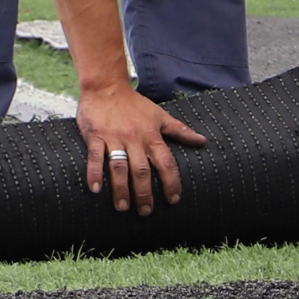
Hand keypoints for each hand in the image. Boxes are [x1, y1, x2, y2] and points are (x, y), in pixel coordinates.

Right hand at [75, 84, 207, 213]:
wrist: (106, 86)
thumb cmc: (134, 104)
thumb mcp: (160, 116)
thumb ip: (180, 131)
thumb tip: (203, 141)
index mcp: (152, 136)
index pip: (166, 163)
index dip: (171, 182)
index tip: (174, 200)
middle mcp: (134, 139)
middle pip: (142, 170)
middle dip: (145, 192)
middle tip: (146, 211)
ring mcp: (114, 138)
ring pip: (119, 166)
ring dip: (121, 188)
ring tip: (123, 207)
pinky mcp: (95, 136)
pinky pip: (95, 157)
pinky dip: (94, 173)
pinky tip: (95, 189)